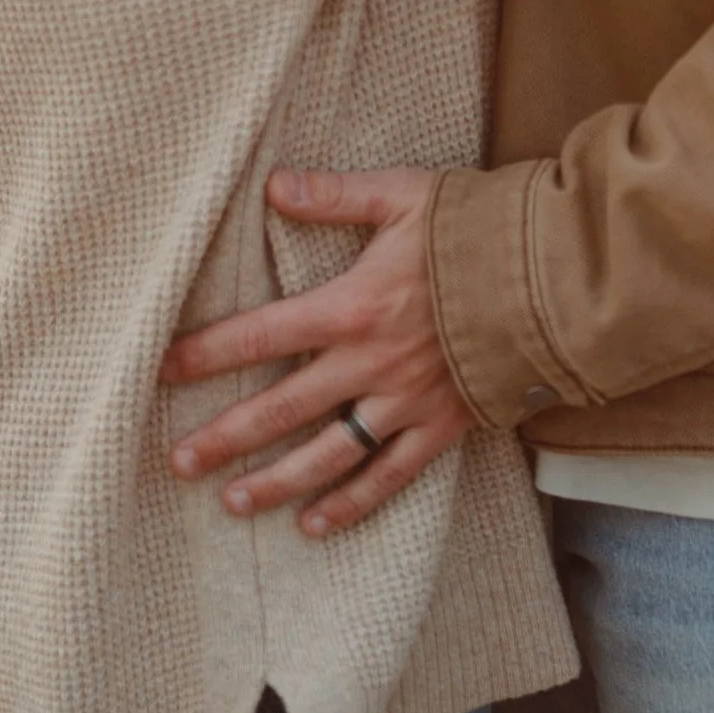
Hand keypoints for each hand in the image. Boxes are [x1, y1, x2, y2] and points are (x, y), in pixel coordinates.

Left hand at [159, 167, 473, 535]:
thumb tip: (274, 186)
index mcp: (352, 307)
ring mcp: (404, 403)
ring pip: (327, 456)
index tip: (161, 370)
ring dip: (276, 482)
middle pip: (281, 410)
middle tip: (178, 462)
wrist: (552, 280)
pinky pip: (388, 477)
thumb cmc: (476, 231)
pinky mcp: (440, 428)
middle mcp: (369, 364)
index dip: (206, 354)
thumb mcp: (404, 196)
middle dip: (225, 438)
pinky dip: (351, 506)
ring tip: (232, 501)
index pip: (261, 336)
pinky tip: (315, 526)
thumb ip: (336, 197)